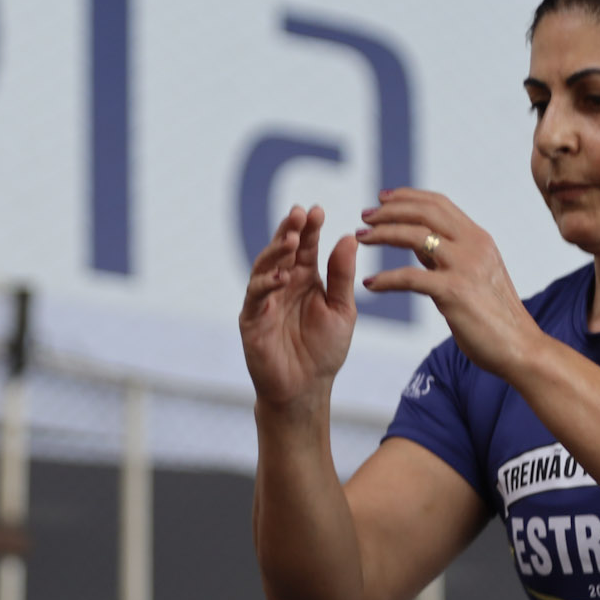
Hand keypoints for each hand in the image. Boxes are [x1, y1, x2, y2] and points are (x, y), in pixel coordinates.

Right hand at [241, 205, 357, 408]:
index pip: (306, 247)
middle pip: (283, 250)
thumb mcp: (342, 310)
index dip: (310, 228)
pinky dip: (266, 283)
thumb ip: (342, 276)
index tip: (317, 211)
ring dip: (276, 251)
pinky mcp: (252, 318)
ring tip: (291, 240)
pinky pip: (256, 296)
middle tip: (299, 214)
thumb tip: (347, 238)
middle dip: (290, 230)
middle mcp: (283, 283)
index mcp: (306, 278)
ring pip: (265, 266)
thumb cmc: (324, 350)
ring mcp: (265, 299)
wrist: (306, 389)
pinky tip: (281, 276)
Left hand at [357, 189, 543, 379]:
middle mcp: (474, 245)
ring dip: (383, 234)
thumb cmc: (495, 316)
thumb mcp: (474, 274)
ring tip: (362, 239)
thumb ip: (446, 255)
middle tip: (364, 216)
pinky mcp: (454, 292)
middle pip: (425, 212)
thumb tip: (417, 239)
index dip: (407, 196)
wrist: (521, 348)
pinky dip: (386, 279)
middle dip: (390, 210)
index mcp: (479, 238)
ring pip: (415, 236)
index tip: (382, 197)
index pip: (439, 203)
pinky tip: (370, 284)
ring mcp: (465, 267)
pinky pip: (410, 277)